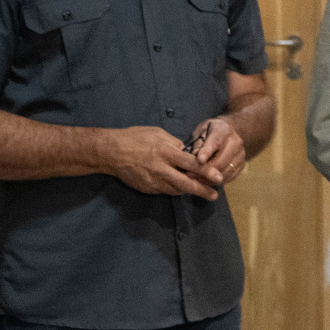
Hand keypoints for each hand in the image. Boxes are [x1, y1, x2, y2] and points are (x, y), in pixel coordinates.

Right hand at [102, 126, 220, 199]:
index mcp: (166, 153)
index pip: (191, 164)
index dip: (206, 171)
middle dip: (202, 190)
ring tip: (202, 191)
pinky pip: (165, 190)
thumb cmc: (135, 138)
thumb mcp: (158, 134)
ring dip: (189, 191)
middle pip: (186, 183)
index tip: (218, 177)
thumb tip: (187, 152)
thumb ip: (175, 144)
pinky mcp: (147, 188)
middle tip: (214, 195)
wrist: (110, 152)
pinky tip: (181, 187)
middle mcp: (161, 169)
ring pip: (176, 190)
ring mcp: (153, 181)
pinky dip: (175, 189)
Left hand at [188, 117, 247, 186]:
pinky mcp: (242, 165)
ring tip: (197, 179)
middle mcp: (236, 142)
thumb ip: (197, 143)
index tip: (200, 160)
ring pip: (226, 172)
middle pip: (221, 161)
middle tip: (191, 174)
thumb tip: (195, 156)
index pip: (215, 143)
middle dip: (206, 170)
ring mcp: (241, 154)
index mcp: (223, 131)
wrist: (226, 132)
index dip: (207, 152)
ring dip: (211, 178)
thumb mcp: (200, 132)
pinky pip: (230, 177)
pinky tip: (207, 180)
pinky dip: (218, 181)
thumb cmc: (209, 132)